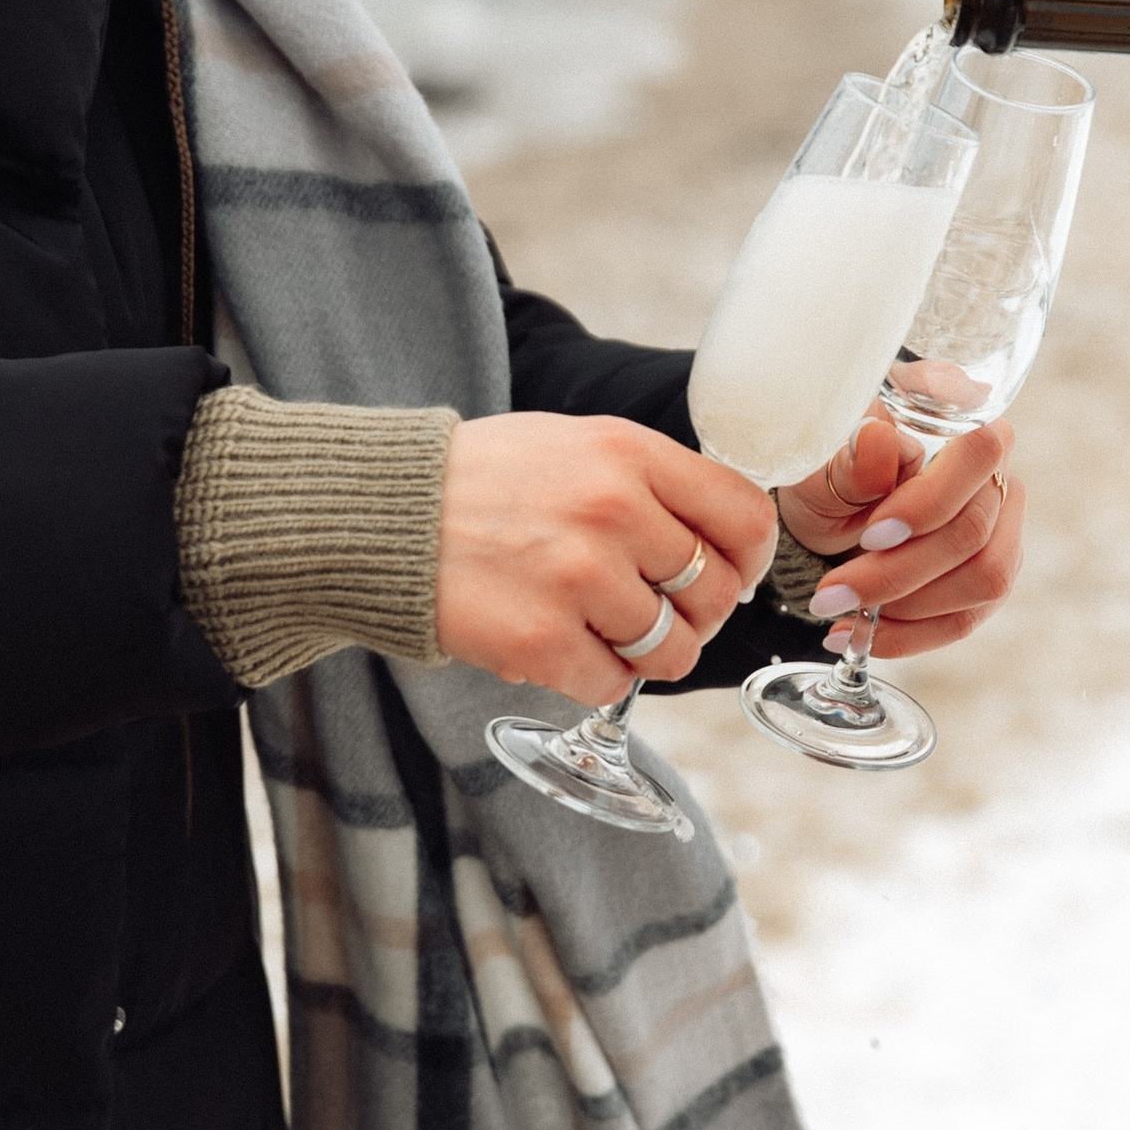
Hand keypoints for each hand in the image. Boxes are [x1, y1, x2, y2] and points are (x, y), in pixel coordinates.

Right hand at [438, 415, 776, 706]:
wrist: (381, 516)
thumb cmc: (484, 482)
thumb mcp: (577, 444)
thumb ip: (651, 482)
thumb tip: (723, 544)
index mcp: (628, 454)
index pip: (745, 518)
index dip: (748, 560)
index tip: (728, 574)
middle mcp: (613, 511)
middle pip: (715, 594)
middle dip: (693, 614)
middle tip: (652, 610)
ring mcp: (578, 578)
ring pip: (672, 650)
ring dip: (646, 653)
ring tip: (604, 631)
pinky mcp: (540, 640)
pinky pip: (612, 685)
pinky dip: (594, 678)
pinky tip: (562, 647)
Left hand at [775, 405, 1024, 659]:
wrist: (827, 515)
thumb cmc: (829, 475)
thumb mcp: (819, 463)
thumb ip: (848, 456)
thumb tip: (878, 439)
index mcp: (961, 417)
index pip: (979, 454)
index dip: (930, 503)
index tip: (871, 534)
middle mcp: (996, 470)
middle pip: (974, 532)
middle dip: (898, 573)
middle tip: (833, 593)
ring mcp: (1003, 526)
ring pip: (983, 581)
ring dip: (906, 609)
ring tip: (843, 612)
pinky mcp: (993, 574)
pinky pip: (968, 618)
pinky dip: (911, 635)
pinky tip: (863, 635)